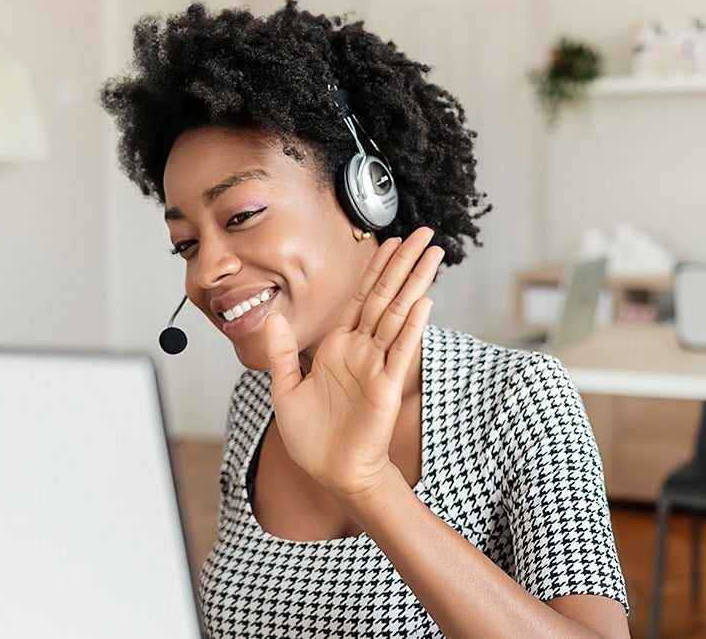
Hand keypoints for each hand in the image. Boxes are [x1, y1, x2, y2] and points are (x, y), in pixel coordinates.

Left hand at [262, 227, 443, 499]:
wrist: (330, 472)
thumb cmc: (311, 437)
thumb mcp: (286, 389)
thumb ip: (282, 352)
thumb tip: (272, 316)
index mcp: (338, 347)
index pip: (361, 297)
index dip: (376, 268)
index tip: (390, 241)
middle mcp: (361, 350)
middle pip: (386, 296)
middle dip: (405, 263)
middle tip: (426, 233)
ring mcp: (377, 365)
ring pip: (399, 314)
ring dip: (416, 283)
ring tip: (433, 255)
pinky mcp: (386, 386)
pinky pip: (400, 350)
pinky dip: (411, 326)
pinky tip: (423, 301)